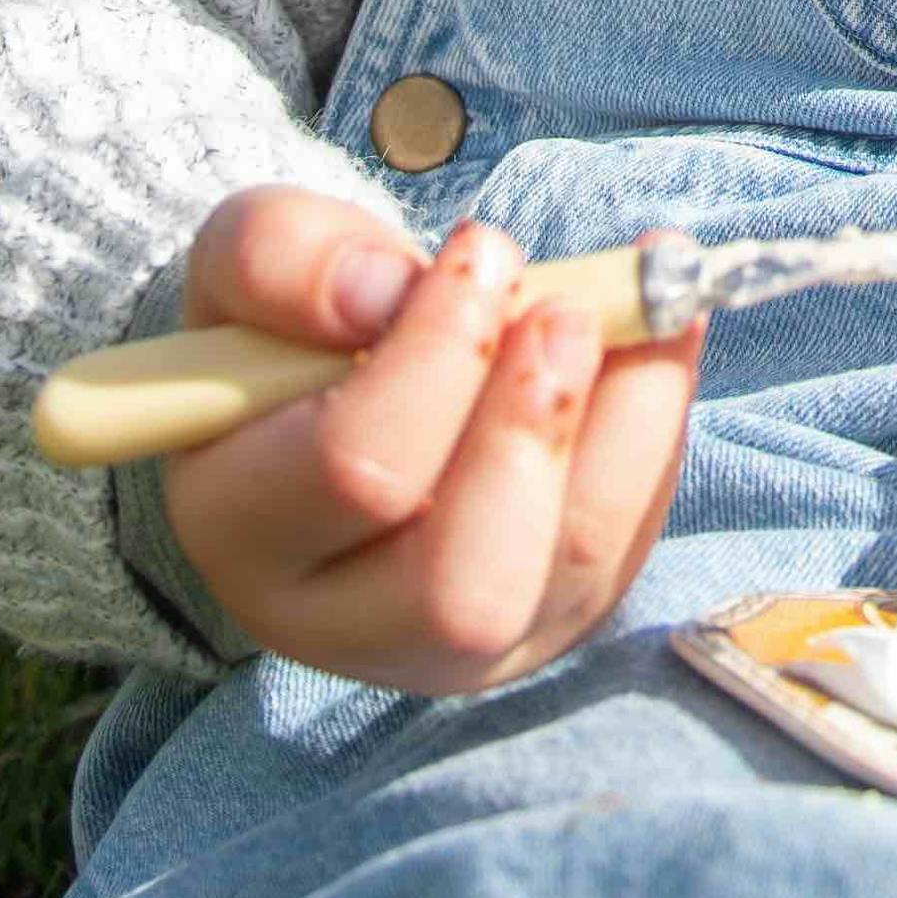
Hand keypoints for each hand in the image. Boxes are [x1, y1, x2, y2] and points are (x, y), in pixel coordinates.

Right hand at [149, 188, 701, 694]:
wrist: (336, 392)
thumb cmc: (290, 328)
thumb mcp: (250, 263)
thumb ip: (283, 258)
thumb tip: (383, 289)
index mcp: (238, 530)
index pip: (354, 473)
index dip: (438, 356)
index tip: (482, 249)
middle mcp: (340, 624)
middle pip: (460, 589)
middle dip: (531, 435)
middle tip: (565, 313)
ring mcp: (455, 648)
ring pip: (570, 577)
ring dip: (626, 432)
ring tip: (641, 315)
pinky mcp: (548, 628)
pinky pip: (627, 554)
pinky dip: (658, 442)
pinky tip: (658, 346)